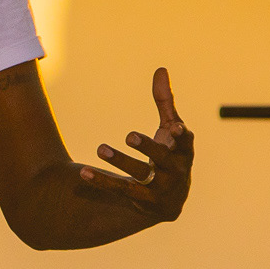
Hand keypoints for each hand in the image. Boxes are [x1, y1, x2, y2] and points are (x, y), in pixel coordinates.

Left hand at [78, 67, 193, 221]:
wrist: (171, 200)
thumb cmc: (171, 154)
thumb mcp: (170, 129)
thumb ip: (165, 102)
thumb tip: (160, 68)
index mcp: (184, 151)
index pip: (185, 143)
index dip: (181, 136)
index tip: (175, 128)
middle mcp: (176, 171)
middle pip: (162, 158)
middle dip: (148, 147)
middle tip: (130, 135)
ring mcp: (160, 188)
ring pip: (140, 175)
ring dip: (120, 162)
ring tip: (100, 148)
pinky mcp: (142, 200)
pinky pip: (121, 189)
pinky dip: (102, 181)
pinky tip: (84, 173)